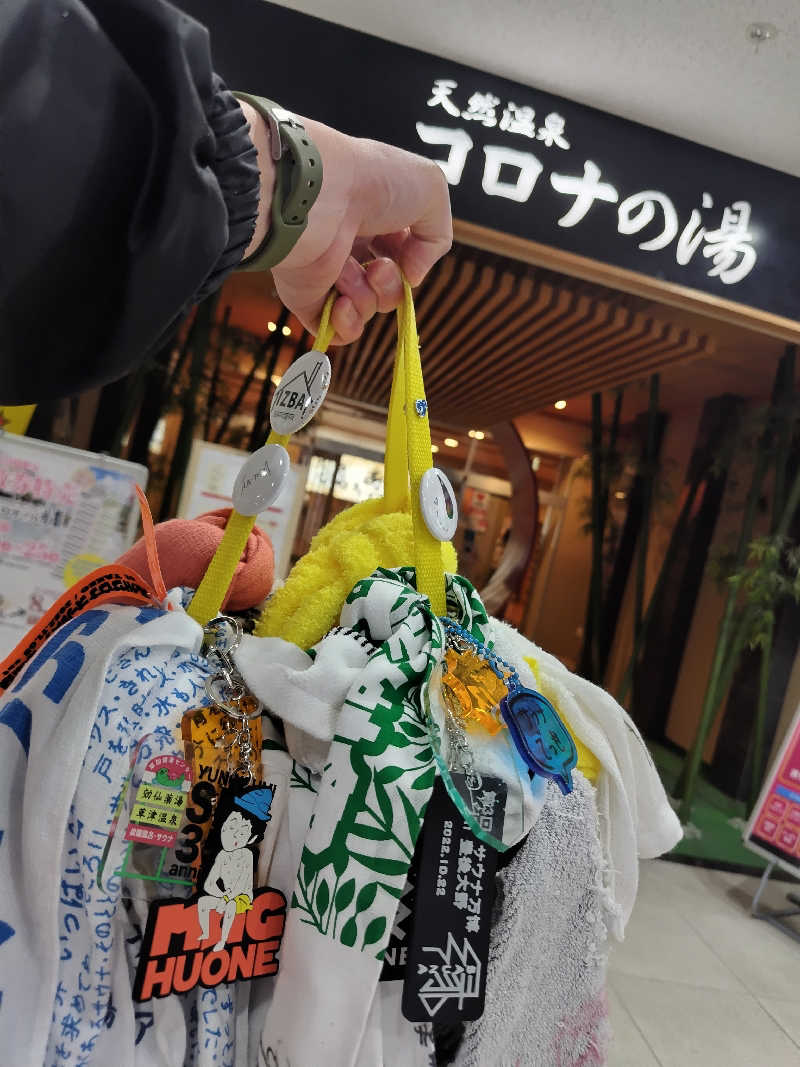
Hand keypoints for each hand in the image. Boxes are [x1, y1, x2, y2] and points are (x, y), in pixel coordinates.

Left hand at [239, 104, 451, 344]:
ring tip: (350, 272)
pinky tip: (341, 303)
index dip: (412, 259)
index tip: (411, 253)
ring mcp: (327, 273)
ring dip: (369, 297)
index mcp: (374, 217)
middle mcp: (350, 245)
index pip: (400, 254)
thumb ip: (438, 236)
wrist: (317, 194)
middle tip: (378, 267)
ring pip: (366, 310)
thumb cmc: (372, 182)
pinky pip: (335, 330)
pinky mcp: (306, 297)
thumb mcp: (430, 189)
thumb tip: (413, 277)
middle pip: (387, 288)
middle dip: (392, 285)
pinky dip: (346, 325)